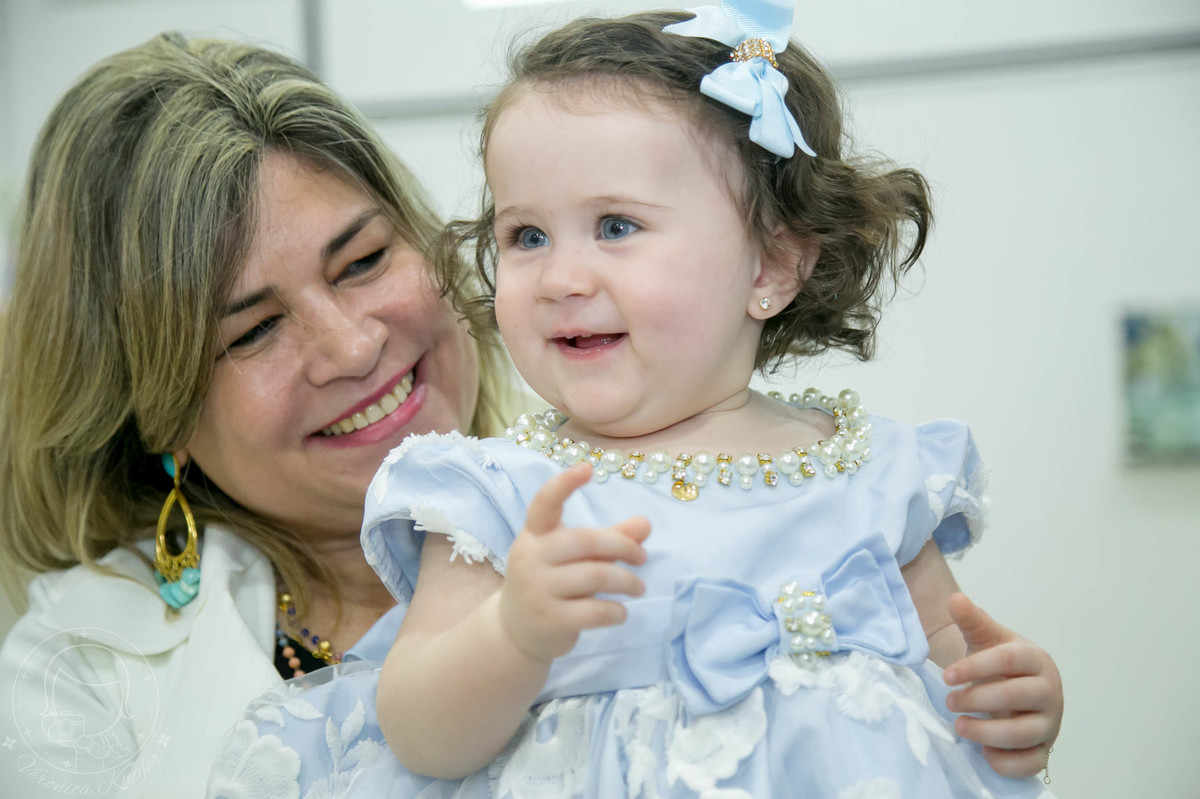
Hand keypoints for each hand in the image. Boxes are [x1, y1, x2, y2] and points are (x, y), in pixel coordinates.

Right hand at [499, 464, 650, 663]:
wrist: (515, 631)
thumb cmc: (550, 583)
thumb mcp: (572, 557)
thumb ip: (608, 539)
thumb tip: (646, 524)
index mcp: (534, 535)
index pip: (544, 504)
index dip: (564, 485)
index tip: (587, 468)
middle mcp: (531, 558)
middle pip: (584, 541)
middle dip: (622, 547)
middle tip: (642, 558)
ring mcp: (537, 590)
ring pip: (594, 577)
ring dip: (626, 581)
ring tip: (638, 587)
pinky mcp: (549, 620)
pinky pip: (594, 611)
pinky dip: (616, 611)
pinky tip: (621, 611)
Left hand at [943, 593, 1061, 778]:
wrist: (1013, 686)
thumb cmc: (998, 662)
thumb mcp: (985, 638)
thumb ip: (972, 620)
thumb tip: (955, 599)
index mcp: (1035, 659)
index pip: (1008, 660)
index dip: (975, 667)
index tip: (945, 675)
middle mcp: (1049, 691)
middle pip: (1016, 696)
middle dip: (977, 699)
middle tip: (948, 701)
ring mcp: (1049, 723)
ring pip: (1024, 733)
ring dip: (986, 732)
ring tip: (958, 726)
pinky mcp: (1043, 750)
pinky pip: (1030, 764)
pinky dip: (1006, 763)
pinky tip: (982, 751)